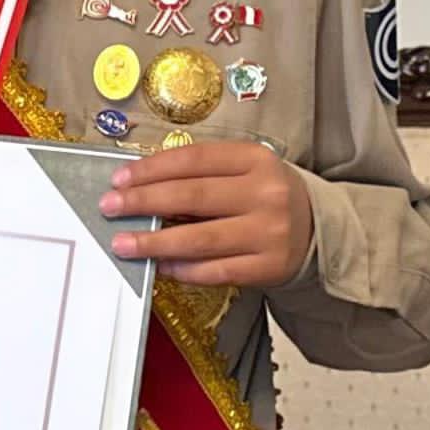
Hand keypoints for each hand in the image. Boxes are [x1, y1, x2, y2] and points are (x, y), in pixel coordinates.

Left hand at [98, 137, 312, 285]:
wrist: (319, 227)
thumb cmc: (265, 194)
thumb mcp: (243, 169)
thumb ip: (201, 173)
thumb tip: (141, 187)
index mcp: (255, 159)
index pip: (194, 159)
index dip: (151, 168)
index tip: (118, 179)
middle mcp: (265, 193)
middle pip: (192, 196)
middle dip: (144, 202)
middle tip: (110, 207)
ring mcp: (269, 232)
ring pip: (201, 238)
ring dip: (155, 242)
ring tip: (123, 244)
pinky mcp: (269, 267)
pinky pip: (217, 270)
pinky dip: (184, 269)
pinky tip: (161, 266)